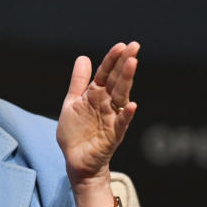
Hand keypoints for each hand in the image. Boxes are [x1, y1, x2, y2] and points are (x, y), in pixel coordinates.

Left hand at [56, 42, 138, 187]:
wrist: (75, 161)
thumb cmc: (75, 134)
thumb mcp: (72, 103)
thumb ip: (78, 82)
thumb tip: (84, 57)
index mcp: (95, 95)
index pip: (105, 74)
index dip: (112, 60)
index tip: (121, 45)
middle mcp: (106, 104)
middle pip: (116, 80)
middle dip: (124, 63)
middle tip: (134, 46)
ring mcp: (111, 118)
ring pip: (121, 96)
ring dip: (127, 80)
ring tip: (133, 63)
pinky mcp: (113, 135)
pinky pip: (121, 123)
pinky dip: (126, 115)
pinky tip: (132, 105)